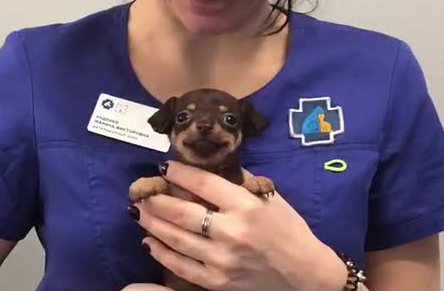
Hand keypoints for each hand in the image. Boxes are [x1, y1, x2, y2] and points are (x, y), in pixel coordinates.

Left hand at [130, 160, 347, 290]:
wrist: (304, 275)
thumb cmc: (289, 230)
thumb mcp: (270, 198)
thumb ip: (241, 181)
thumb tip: (210, 165)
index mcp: (245, 206)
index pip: (202, 184)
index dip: (179, 173)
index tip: (165, 167)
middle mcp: (231, 232)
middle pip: (181, 212)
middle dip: (156, 199)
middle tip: (141, 191)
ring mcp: (222, 260)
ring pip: (175, 238)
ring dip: (152, 223)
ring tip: (139, 211)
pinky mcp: (217, 282)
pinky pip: (180, 266)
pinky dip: (161, 253)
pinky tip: (148, 241)